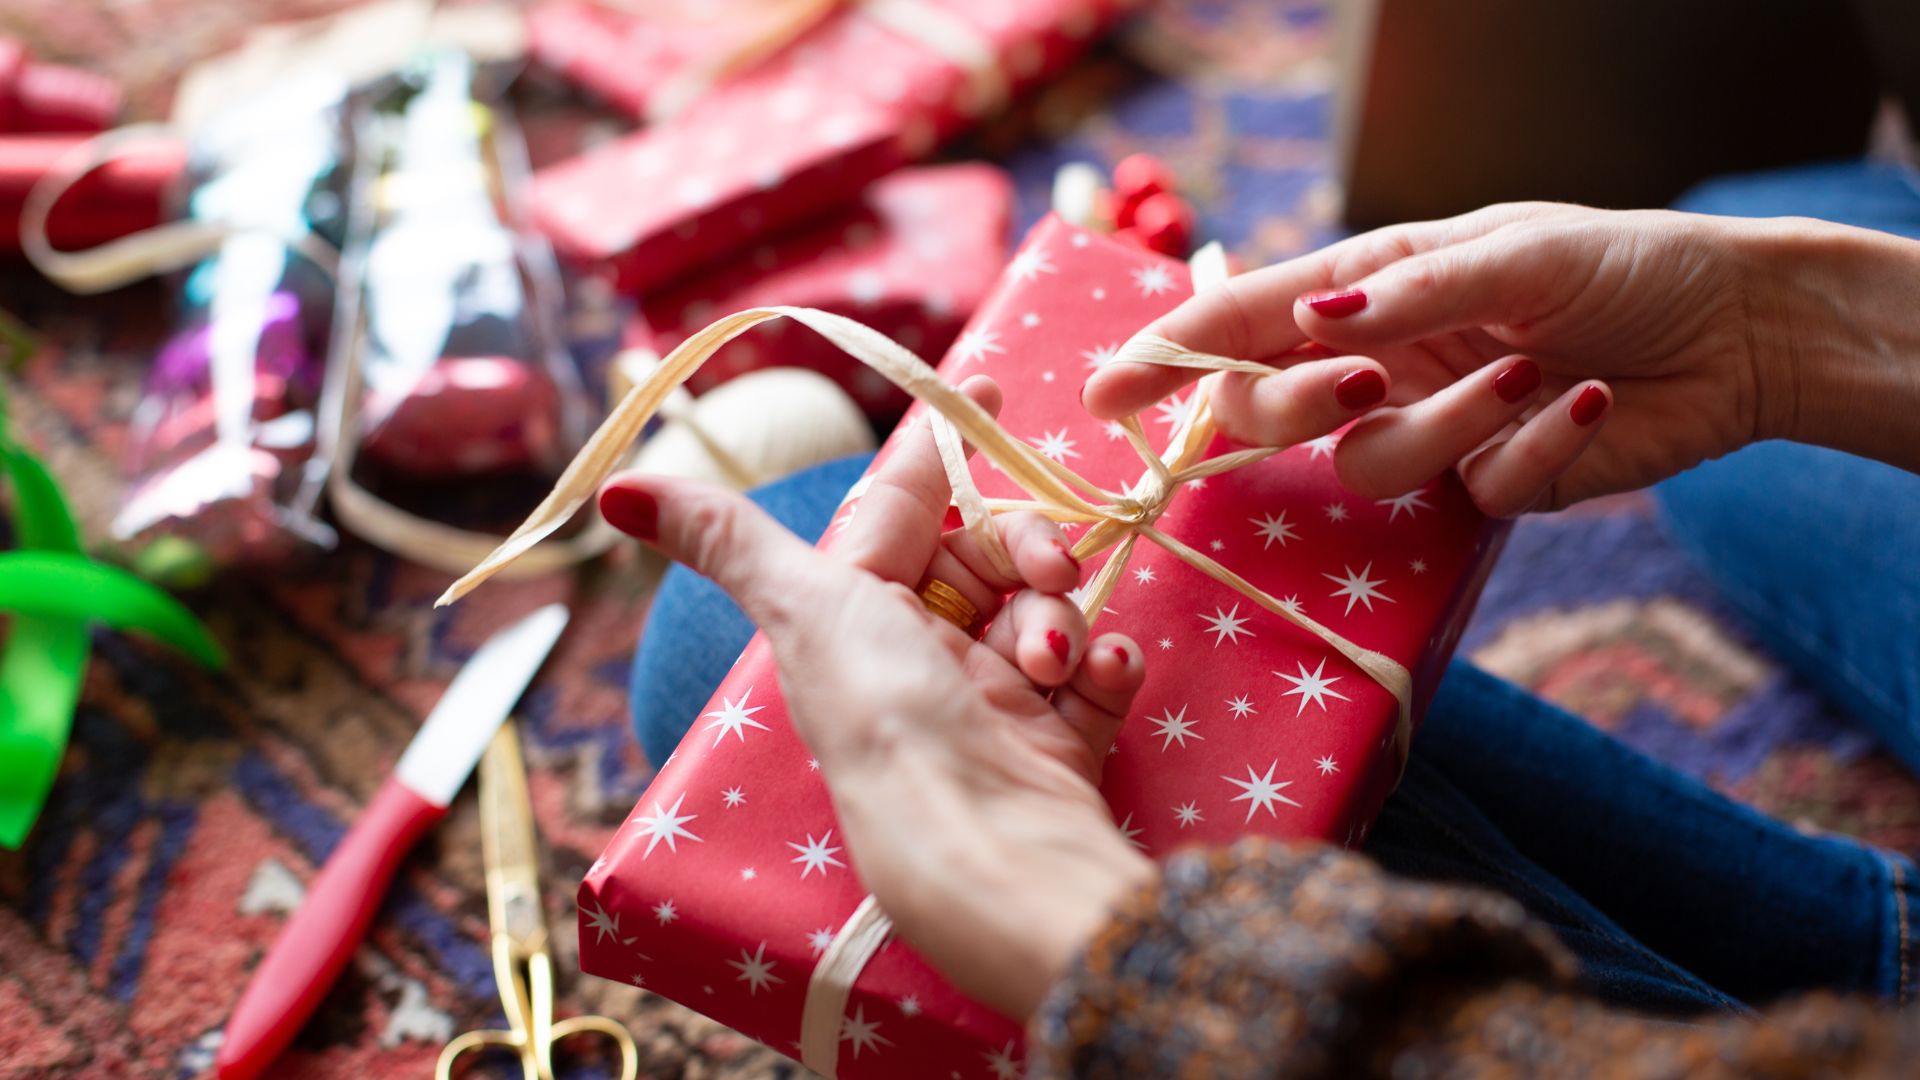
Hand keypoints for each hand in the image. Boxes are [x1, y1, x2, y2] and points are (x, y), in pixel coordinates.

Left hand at [597, 376, 1154, 1018]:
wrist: (979, 841)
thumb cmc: (883, 714)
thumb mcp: (802, 605)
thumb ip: (724, 537)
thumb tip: (612, 490)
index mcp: (860, 614)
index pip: (905, 505)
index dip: (940, 446)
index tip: (986, 384)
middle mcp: (924, 653)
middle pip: (991, 553)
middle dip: (1026, 552)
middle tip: (1047, 576)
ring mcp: (997, 700)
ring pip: (1049, 606)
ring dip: (1061, 618)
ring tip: (1052, 664)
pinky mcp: (1059, 741)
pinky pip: (1097, 670)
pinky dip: (1106, 666)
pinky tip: (1101, 677)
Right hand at [1085, 202, 1919, 513]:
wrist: (1736, 332)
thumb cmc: (1621, 263)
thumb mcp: (1513, 252)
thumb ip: (1409, 292)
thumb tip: (1313, 317)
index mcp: (1369, 288)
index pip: (1243, 325)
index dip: (1169, 358)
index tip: (1104, 396)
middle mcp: (1380, 364)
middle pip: (1271, 412)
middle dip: (1297, 406)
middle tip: (1361, 381)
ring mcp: (1429, 428)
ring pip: (1369, 467)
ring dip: (1450, 422)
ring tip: (1532, 373)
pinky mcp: (1489, 486)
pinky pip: (1472, 492)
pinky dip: (1534, 450)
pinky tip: (1591, 403)